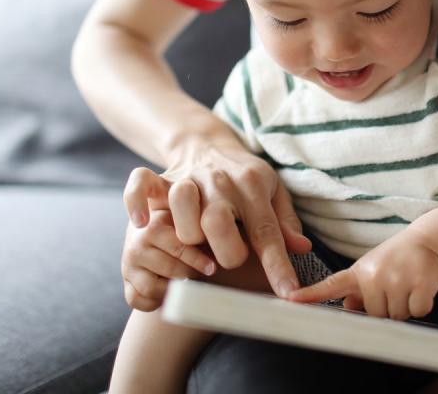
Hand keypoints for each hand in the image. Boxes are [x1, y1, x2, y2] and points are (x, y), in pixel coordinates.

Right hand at [121, 209, 216, 310]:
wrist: (155, 231)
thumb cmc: (183, 227)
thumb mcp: (189, 218)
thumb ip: (200, 223)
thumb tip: (220, 236)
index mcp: (153, 226)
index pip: (178, 248)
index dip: (198, 260)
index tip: (212, 268)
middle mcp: (136, 245)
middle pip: (169, 270)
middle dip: (190, 274)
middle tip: (203, 275)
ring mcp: (128, 266)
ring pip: (152, 288)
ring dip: (173, 290)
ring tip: (188, 283)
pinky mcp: (127, 284)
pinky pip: (137, 301)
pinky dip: (154, 303)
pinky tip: (169, 294)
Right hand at [123, 141, 310, 296]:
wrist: (207, 143)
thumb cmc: (246, 178)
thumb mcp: (274, 193)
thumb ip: (286, 223)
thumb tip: (302, 248)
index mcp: (253, 186)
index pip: (266, 231)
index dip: (277, 265)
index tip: (287, 293)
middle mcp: (221, 181)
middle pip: (218, 221)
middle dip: (225, 251)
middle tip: (226, 259)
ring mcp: (189, 178)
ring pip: (181, 204)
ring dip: (186, 233)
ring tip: (195, 243)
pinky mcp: (161, 179)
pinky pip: (140, 184)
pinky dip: (136, 203)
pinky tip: (141, 221)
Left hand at [289, 233, 437, 319]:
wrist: (428, 240)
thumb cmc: (397, 258)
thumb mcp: (372, 268)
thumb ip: (358, 289)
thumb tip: (348, 306)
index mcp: (359, 272)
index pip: (330, 285)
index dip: (310, 295)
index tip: (291, 300)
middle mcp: (374, 274)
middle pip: (375, 314)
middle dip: (388, 307)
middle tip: (396, 286)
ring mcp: (396, 278)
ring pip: (396, 316)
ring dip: (405, 306)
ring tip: (408, 285)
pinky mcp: (419, 284)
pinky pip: (417, 311)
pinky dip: (422, 305)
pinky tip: (422, 287)